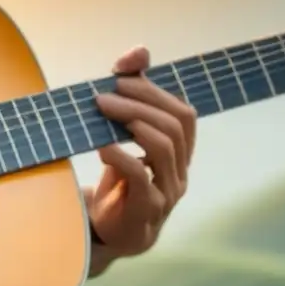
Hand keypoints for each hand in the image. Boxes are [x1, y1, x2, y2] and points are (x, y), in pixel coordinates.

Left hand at [87, 46, 196, 257]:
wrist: (104, 235)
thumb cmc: (116, 184)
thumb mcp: (122, 138)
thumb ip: (131, 97)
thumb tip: (139, 50)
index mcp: (180, 154)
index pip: (183, 112)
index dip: (155, 89)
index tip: (120, 74)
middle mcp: (180, 172)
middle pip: (175, 124)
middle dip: (140, 101)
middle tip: (103, 93)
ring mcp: (167, 193)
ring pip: (164, 146)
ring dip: (131, 121)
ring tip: (101, 110)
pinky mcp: (146, 212)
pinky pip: (140, 176)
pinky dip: (121, 155)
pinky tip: (101, 146)